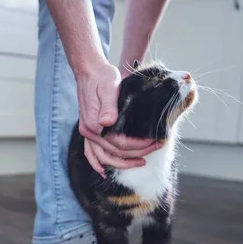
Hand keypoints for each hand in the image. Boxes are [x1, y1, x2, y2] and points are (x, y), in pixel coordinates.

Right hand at [75, 61, 157, 177]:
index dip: (139, 146)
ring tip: (139, 163)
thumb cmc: (102, 77)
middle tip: (155, 148)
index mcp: (94, 123)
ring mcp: (87, 133)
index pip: (119, 144)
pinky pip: (91, 154)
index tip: (155, 142)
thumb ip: (108, 106)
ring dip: (121, 163)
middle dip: (137, 154)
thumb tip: (107, 122)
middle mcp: (89, 132)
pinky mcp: (88, 131)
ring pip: (103, 158)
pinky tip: (105, 172)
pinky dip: (97, 164)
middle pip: (114, 152)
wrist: (89, 71)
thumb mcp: (109, 87)